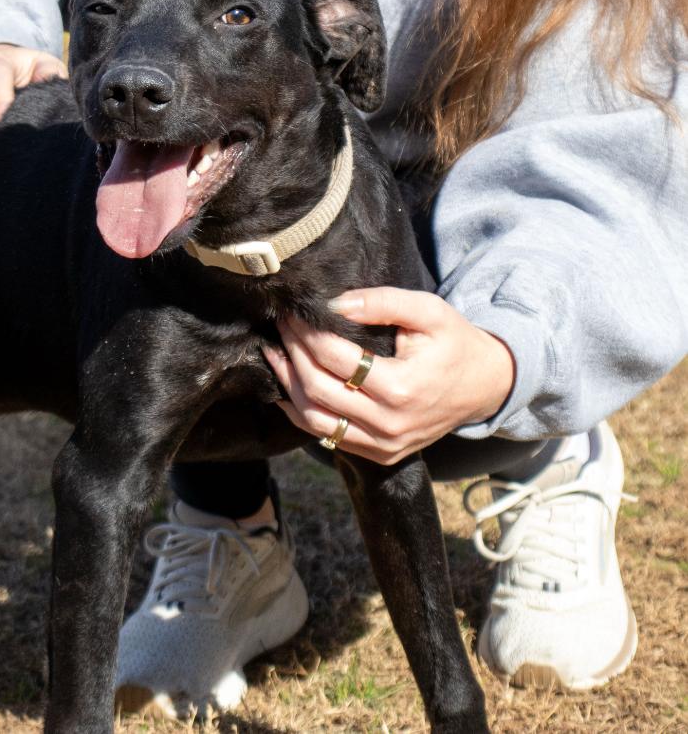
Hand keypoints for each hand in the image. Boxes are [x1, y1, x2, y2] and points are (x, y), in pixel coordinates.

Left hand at [262, 287, 514, 464]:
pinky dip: (302, 412)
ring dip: (288, 384)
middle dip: (292, 352)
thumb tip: (333, 303)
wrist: (485, 386)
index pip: (334, 358)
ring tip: (273, 353)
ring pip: (314, 420)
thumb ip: (382, 302)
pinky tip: (288, 386)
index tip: (291, 311)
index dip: (305, 333)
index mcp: (401, 387)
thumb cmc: (454, 342)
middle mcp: (389, 424)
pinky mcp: (380, 455)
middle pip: (317, 388)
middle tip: (280, 325)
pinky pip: (328, 437)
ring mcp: (384, 445)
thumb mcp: (428, 311)